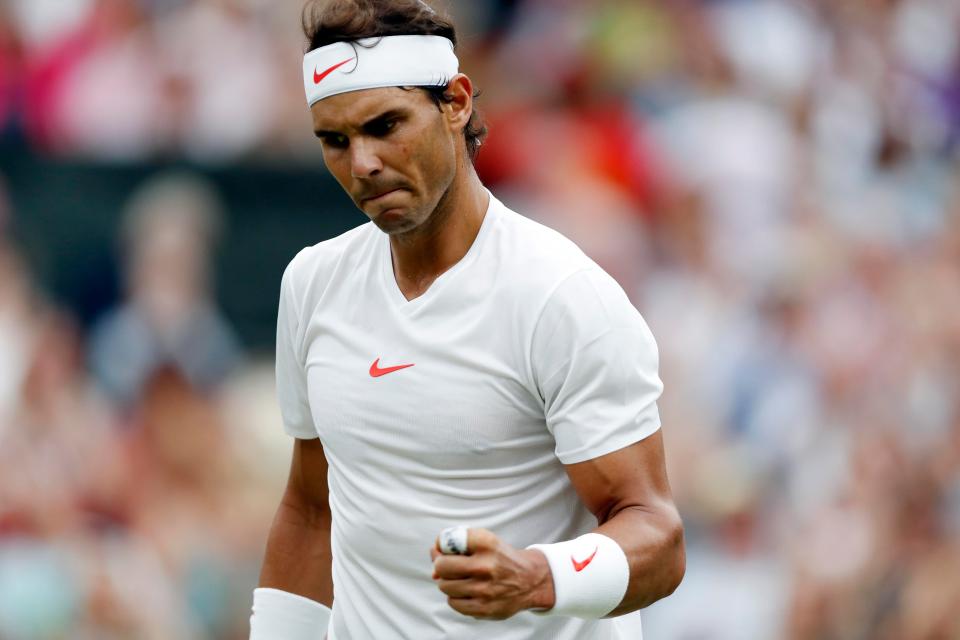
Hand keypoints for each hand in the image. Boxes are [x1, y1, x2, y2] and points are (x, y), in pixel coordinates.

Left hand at [430, 528, 554, 619]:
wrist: (530, 580)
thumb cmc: (501, 559)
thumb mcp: (486, 540)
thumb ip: (456, 546)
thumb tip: (433, 571)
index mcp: (487, 543)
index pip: (449, 539)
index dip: (440, 545)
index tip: (443, 549)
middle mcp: (486, 565)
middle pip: (442, 566)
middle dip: (441, 566)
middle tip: (448, 567)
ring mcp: (485, 589)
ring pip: (445, 586)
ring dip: (448, 582)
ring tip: (461, 580)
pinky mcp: (484, 608)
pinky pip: (454, 603)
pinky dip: (456, 597)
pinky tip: (467, 592)